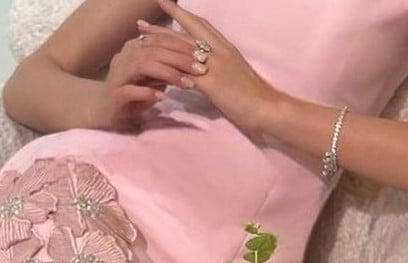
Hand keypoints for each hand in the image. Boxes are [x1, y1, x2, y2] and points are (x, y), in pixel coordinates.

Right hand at [92, 27, 197, 130]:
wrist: (102, 110)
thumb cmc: (131, 94)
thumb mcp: (152, 78)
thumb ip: (166, 67)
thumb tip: (190, 61)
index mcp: (135, 48)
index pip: (161, 40)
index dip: (183, 45)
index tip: (203, 55)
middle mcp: (126, 57)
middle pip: (155, 50)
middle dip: (181, 59)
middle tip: (200, 69)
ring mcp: (118, 75)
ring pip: (144, 65)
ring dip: (169, 74)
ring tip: (187, 84)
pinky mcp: (115, 95)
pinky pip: (131, 90)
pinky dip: (148, 93)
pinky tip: (162, 98)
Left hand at [143, 0, 280, 134]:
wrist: (267, 108)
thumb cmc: (254, 98)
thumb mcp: (234, 78)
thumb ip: (219, 71)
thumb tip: (204, 72)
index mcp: (225, 48)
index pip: (200, 26)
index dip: (181, 15)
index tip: (165, 5)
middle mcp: (220, 51)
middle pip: (186, 34)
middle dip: (162, 27)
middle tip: (141, 23)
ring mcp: (216, 66)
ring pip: (183, 49)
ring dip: (160, 44)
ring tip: (141, 41)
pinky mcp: (213, 83)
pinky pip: (186, 73)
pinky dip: (169, 69)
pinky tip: (153, 68)